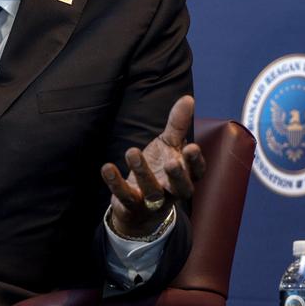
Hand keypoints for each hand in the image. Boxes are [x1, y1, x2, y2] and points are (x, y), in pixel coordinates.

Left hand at [101, 95, 205, 237]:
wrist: (140, 207)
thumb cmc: (160, 170)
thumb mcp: (169, 146)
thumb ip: (178, 125)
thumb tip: (188, 98)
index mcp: (185, 176)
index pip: (196, 171)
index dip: (195, 162)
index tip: (191, 147)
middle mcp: (172, 191)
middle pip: (181, 188)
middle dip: (177, 176)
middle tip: (171, 163)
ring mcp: (152, 202)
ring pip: (152, 191)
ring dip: (142, 173)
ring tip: (132, 151)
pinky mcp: (131, 206)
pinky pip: (124, 196)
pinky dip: (115, 183)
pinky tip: (107, 168)